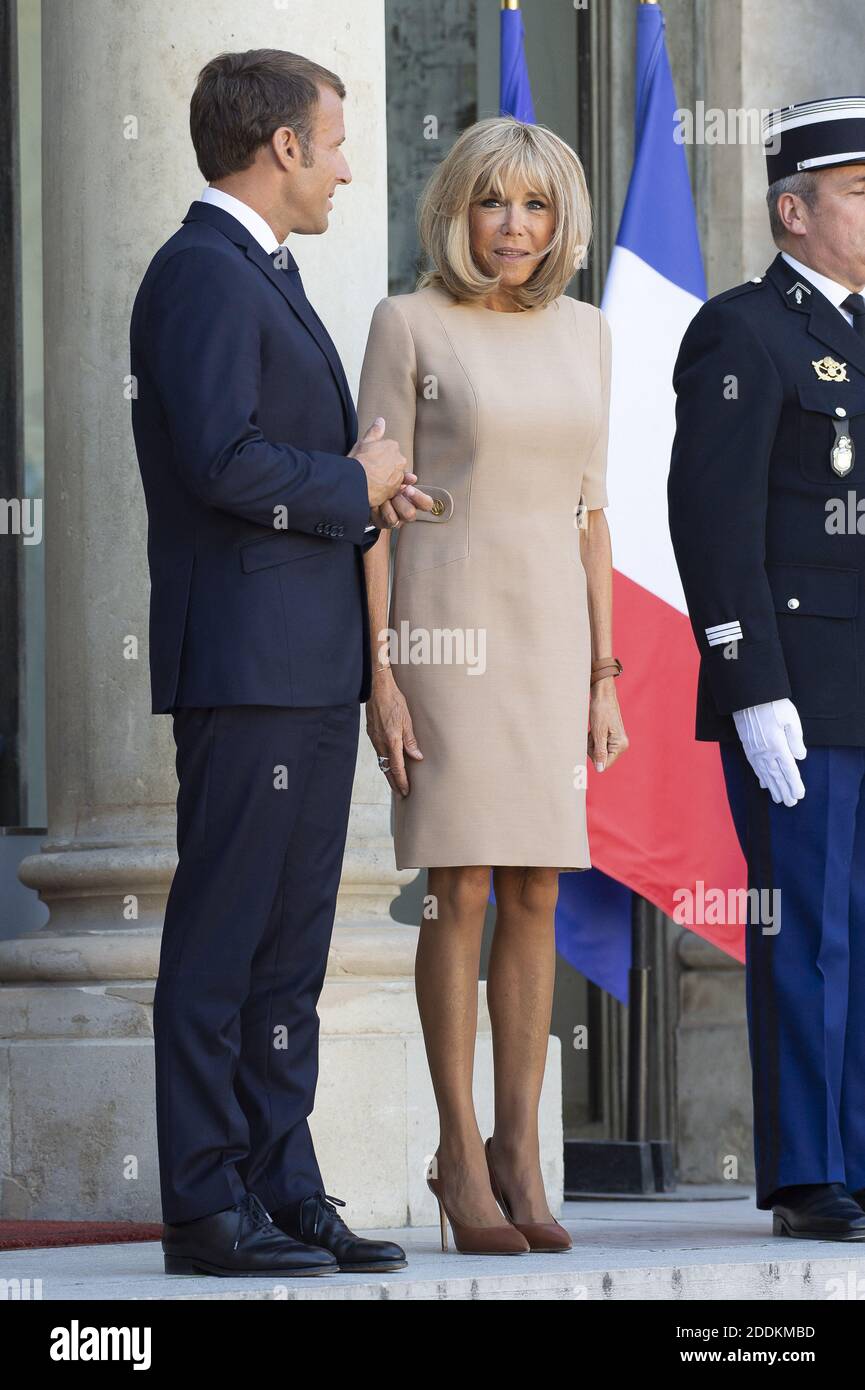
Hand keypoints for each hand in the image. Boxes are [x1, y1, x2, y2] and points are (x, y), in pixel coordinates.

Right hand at [349, 416, 405, 509]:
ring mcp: (399, 476)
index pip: (389, 451)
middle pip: (394, 464)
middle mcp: (399, 460)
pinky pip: (394, 490)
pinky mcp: (396, 490)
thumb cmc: (358, 462)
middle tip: (371, 473)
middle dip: (386, 468)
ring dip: (387, 480)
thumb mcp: (364, 442)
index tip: (371, 461)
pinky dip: (387, 490)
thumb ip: (374, 431)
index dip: (379, 457)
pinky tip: (378, 490)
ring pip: (395, 477)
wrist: (356, 483)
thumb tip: (381, 420)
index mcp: (392, 446)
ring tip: (373, 483)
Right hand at [365, 667, 422, 795]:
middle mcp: (381, 742)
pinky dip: (384, 762)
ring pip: (382, 762)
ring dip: (389, 774)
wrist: (377, 689)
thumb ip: (411, 740)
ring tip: (395, 783)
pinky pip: (378, 753)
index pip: (397, 767)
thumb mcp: (407, 720)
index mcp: (391, 740)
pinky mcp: (371, 734)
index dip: (402, 781)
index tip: (406, 791)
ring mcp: (374, 739)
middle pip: (387, 769)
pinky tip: (388, 763)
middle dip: (394, 783)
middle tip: (401, 794)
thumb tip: (417, 757)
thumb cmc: (394, 701)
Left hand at [370, 472, 436, 528]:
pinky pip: (381, 522)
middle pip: (410, 514)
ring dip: (385, 505)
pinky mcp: (381, 523)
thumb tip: (412, 479)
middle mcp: (405, 510)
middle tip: (391, 494)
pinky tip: (372, 503)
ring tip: (379, 498)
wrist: (359, 484)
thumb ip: (404, 475)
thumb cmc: (378, 477)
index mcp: (412, 498)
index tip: (408, 489)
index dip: (419, 498)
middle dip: (398, 502)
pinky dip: (375, 510)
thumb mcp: (393, 471)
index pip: (426, 504)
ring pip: (395, 520)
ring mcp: (394, 518)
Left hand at [587, 678, 628, 771]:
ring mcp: (616, 741)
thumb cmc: (601, 711)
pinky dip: (593, 738)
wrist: (603, 695)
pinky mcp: (611, 737)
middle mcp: (621, 745)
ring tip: (594, 729)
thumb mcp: (598, 733)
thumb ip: (599, 752)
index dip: (594, 756)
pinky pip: (598, 744)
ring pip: (597, 751)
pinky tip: (594, 729)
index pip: (604, 764)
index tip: (591, 741)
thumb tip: (600, 769)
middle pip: (600, 758)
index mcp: (620, 745)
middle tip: (592, 733)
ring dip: (591, 742)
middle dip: (592, 748)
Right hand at [732, 698, 805, 806]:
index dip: (794, 784)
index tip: (799, 795)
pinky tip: (763, 784)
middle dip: (784, 791)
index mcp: (778, 746)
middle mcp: (765, 752)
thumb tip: (800, 757)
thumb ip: (796, 739)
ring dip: (772, 788)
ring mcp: (755, 751)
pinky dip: (760, 777)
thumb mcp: (790, 717)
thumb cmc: (772, 704)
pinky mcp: (747, 747)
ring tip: (778, 798)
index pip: (789, 770)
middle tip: (790, 803)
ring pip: (764, 774)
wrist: (747, 697)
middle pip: (776, 776)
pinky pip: (754, 767)